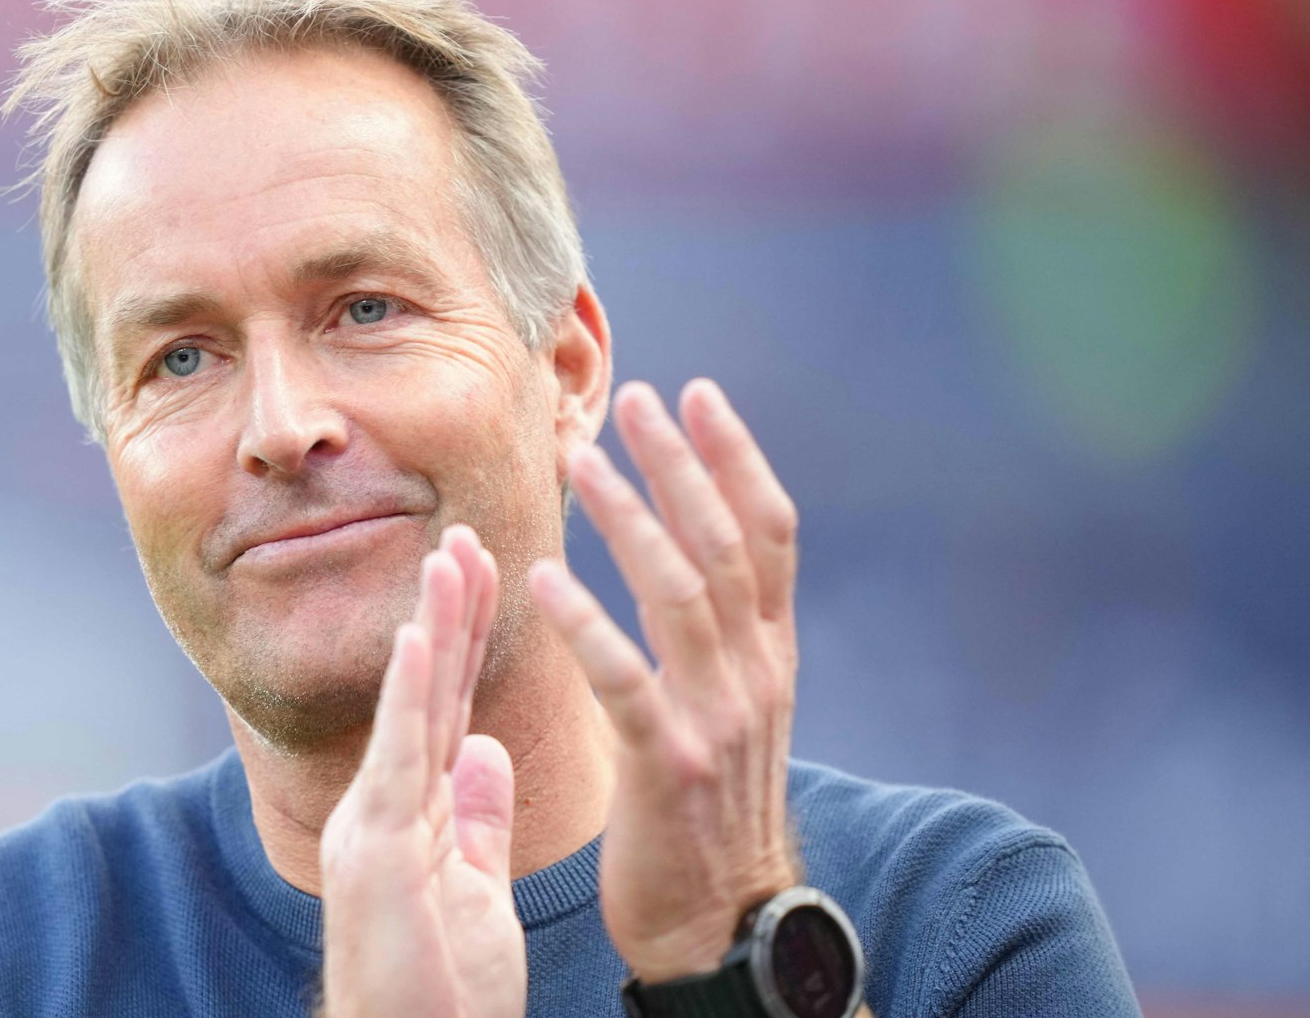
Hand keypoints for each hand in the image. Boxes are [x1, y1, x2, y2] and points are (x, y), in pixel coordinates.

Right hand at [319, 525, 525, 1017]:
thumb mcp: (474, 889)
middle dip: (452, 612)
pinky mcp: (376, 850)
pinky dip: (410, 696)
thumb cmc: (440, 994)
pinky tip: (421, 639)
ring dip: (432, 630)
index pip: (449, 706)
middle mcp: (388, 805)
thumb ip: (477, 817)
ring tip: (449, 557)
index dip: (467, 639)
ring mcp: (375, 824)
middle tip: (469, 533)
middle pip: (430, 692)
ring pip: (412, 710)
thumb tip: (489, 748)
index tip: (486, 570)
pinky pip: (400, 760)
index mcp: (416, 812)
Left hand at [530, 378, 802, 981]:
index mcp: (771, 657)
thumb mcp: (735, 710)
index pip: (770, 535)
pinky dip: (587, 623)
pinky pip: (625, 680)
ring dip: (628, 518)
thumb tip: (697, 555)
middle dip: (681, 464)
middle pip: (725, 545)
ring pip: (680, 594)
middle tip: (638, 399)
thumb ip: (723, 637)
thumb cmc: (708, 808)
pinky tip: (544, 576)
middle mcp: (756, 675)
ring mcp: (718, 720)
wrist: (722, 920)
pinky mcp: (667, 767)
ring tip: (582, 459)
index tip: (700, 395)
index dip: (737, 459)